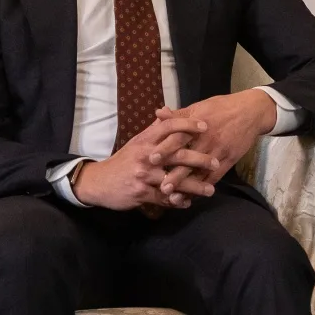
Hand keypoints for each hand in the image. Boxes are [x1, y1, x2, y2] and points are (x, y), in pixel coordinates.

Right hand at [71, 112, 216, 210]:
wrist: (98, 182)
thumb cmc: (123, 161)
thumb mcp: (137, 143)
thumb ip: (154, 130)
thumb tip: (168, 112)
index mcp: (145, 140)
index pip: (168, 126)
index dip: (188, 124)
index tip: (206, 125)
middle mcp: (146, 156)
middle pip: (177, 154)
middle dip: (200, 158)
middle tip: (216, 162)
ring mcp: (144, 175)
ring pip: (175, 180)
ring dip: (195, 186)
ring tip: (210, 190)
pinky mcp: (142, 193)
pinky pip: (165, 198)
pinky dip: (178, 201)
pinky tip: (188, 202)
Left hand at [155, 88, 279, 193]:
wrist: (250, 111)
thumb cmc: (221, 107)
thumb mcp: (199, 107)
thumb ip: (178, 114)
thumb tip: (158, 113)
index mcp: (197, 125)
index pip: (178, 138)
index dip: (165, 148)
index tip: (151, 159)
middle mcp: (207, 140)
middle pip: (189, 159)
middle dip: (175, 175)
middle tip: (161, 188)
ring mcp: (219, 152)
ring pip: (201, 172)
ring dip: (188, 187)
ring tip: (174, 200)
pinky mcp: (229, 160)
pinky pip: (215, 177)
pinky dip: (204, 187)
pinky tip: (193, 197)